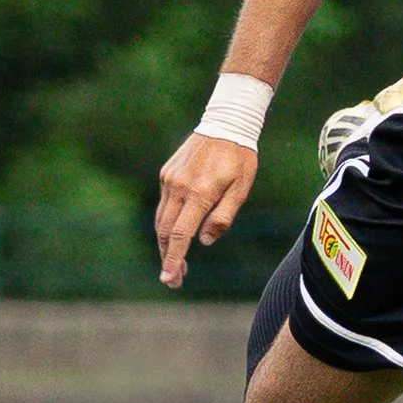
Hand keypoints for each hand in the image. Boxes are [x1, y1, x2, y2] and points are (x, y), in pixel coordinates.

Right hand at [154, 131, 259, 288]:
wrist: (226, 122)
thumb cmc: (240, 158)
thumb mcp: (241, 189)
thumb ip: (223, 217)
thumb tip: (204, 242)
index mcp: (200, 193)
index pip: (181, 235)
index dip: (174, 260)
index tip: (170, 279)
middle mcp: (180, 187)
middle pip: (165, 232)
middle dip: (168, 258)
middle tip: (175, 278)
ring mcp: (170, 179)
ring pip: (161, 219)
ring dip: (166, 243)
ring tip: (176, 261)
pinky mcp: (167, 173)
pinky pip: (164, 204)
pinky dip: (167, 222)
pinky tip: (177, 232)